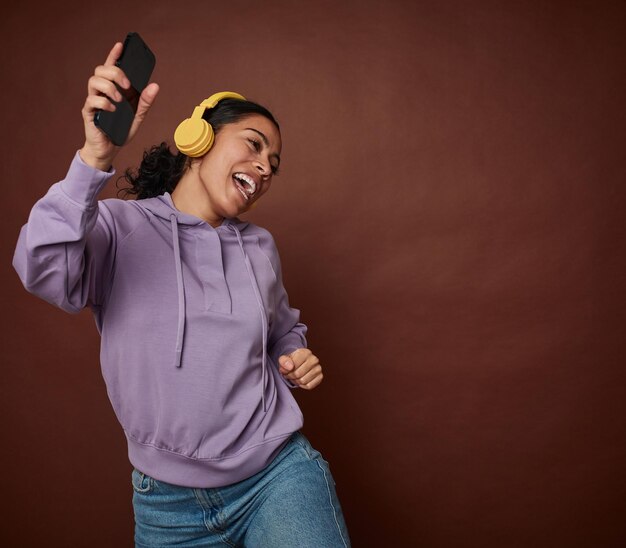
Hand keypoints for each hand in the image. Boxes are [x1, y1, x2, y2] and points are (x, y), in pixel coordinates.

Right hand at [80, 42, 158, 169]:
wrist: (108, 150)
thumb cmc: (119, 131)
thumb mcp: (137, 117)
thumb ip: (145, 102)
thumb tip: (155, 86)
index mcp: (113, 90)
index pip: (110, 68)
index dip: (114, 55)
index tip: (120, 46)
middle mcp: (101, 92)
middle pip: (101, 70)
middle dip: (115, 73)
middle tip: (128, 85)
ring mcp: (94, 101)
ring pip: (93, 81)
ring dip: (109, 87)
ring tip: (119, 99)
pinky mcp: (89, 113)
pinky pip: (91, 100)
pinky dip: (104, 102)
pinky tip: (113, 109)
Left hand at [278, 349, 323, 389]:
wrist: (299, 363)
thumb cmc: (292, 361)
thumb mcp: (284, 359)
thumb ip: (283, 361)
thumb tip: (289, 367)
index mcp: (305, 353)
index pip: (293, 366)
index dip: (286, 371)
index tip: (285, 370)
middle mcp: (314, 360)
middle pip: (298, 375)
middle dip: (291, 376)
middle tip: (289, 374)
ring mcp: (318, 368)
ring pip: (303, 381)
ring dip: (296, 381)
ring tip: (294, 377)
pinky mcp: (320, 377)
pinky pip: (309, 386)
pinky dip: (303, 386)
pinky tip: (301, 380)